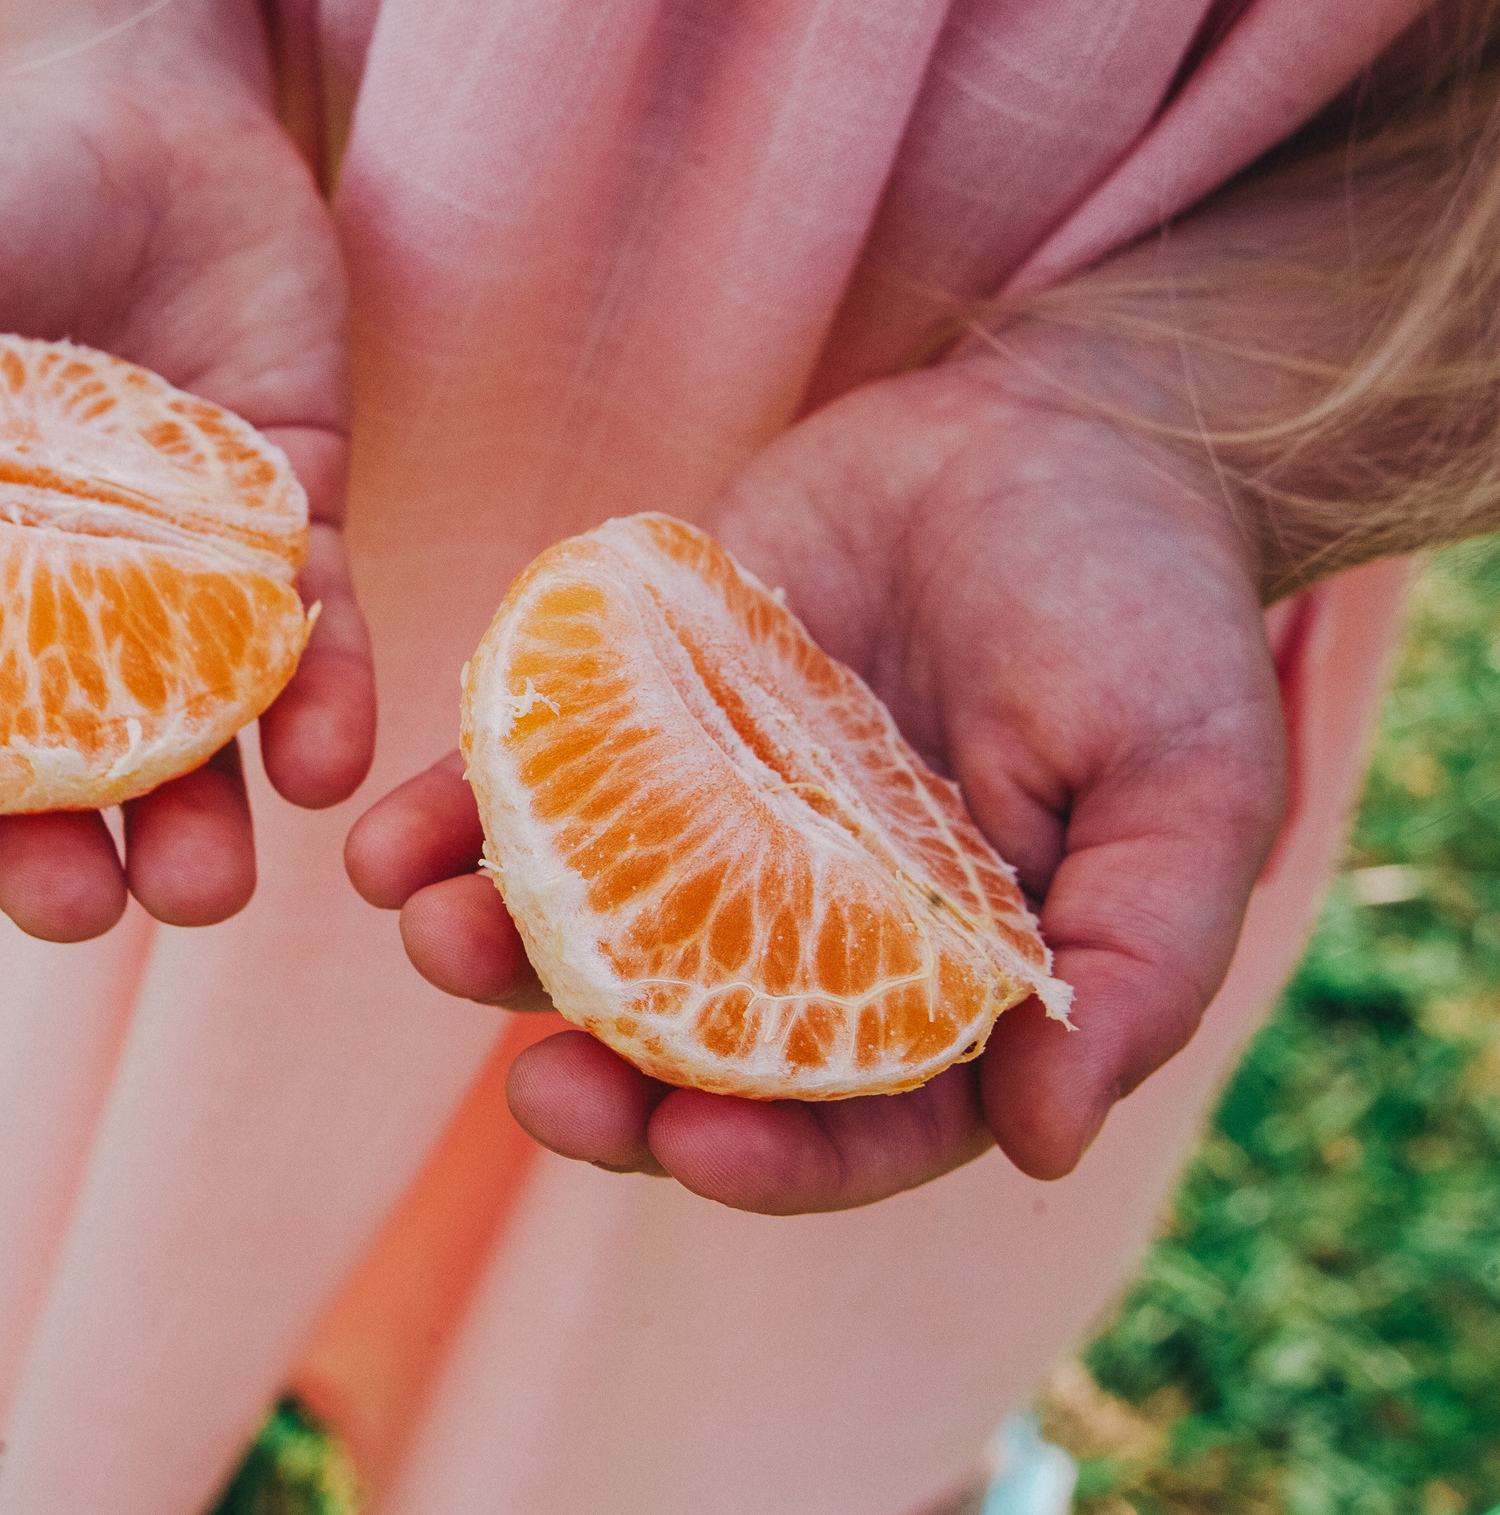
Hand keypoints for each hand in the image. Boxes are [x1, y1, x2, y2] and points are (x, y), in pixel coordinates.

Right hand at [0, 63, 370, 941]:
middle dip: (57, 855)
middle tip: (75, 908)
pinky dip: (324, 702)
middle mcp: (41, 607)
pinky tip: (327, 760)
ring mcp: (171, 576)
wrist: (123, 93)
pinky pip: (314, 636)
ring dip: (200, 822)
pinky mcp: (289, 526)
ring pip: (185, 736)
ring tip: (208, 886)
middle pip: (44, 770)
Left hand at [347, 360, 1287, 1212]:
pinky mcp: (634, 718)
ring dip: (499, 960)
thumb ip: (1136, 960)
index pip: (853, 1119)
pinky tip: (392, 843)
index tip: (690, 1147)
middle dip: (608, 1090)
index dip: (776, 1158)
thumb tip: (1048, 1141)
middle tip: (539, 1092)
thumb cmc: (1148, 610)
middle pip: (692, 1056)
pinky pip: (527, 789)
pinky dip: (455, 823)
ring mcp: (708, 823)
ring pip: (583, 931)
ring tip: (436, 939)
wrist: (1050, 425)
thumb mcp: (1191, 781)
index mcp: (945, 985)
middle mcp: (807, 926)